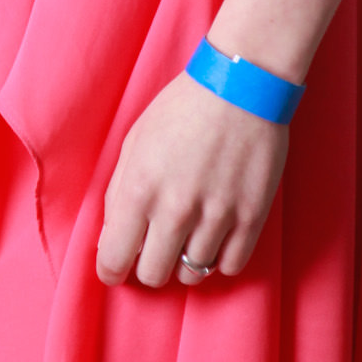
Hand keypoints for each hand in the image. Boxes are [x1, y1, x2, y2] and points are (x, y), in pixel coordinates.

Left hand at [96, 72, 288, 288]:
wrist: (240, 86)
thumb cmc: (182, 109)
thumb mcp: (135, 141)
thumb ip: (119, 192)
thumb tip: (113, 235)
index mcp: (140, 188)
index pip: (114, 258)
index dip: (110, 269)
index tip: (115, 268)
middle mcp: (176, 209)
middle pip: (154, 275)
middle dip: (148, 264)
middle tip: (154, 246)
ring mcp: (216, 217)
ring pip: (192, 275)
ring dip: (184, 259)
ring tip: (188, 232)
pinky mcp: (251, 218)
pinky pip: (229, 266)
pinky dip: (219, 258)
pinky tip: (214, 235)